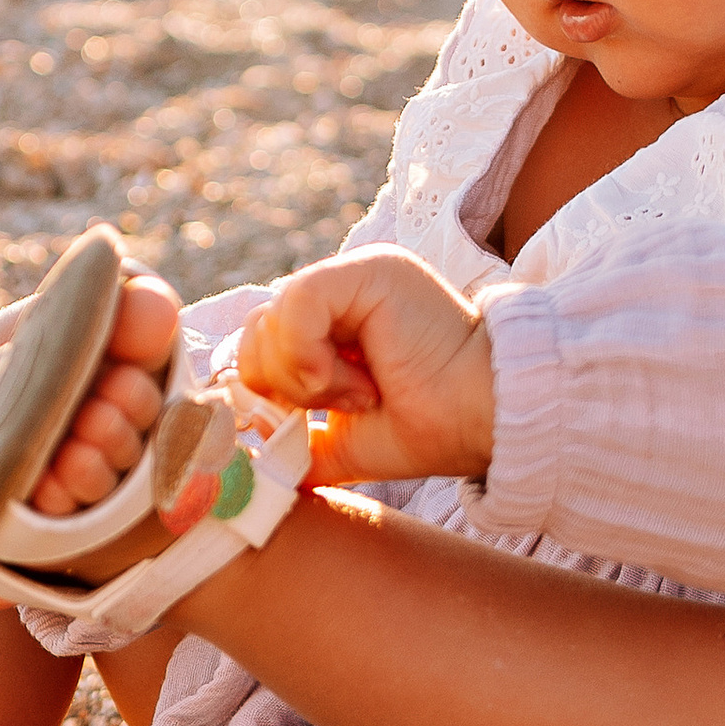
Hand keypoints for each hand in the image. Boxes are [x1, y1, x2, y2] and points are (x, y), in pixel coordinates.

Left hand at [231, 245, 494, 484]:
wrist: (484, 420)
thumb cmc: (432, 429)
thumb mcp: (341, 439)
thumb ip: (291, 438)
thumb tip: (239, 455)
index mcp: (337, 323)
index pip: (262, 342)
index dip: (265, 388)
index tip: (303, 424)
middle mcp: (344, 292)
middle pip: (257, 330)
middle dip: (282, 385)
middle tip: (340, 408)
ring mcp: (355, 276)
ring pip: (271, 318)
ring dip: (304, 377)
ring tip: (359, 396)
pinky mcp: (368, 270)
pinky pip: (298, 302)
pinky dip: (311, 355)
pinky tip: (356, 382)